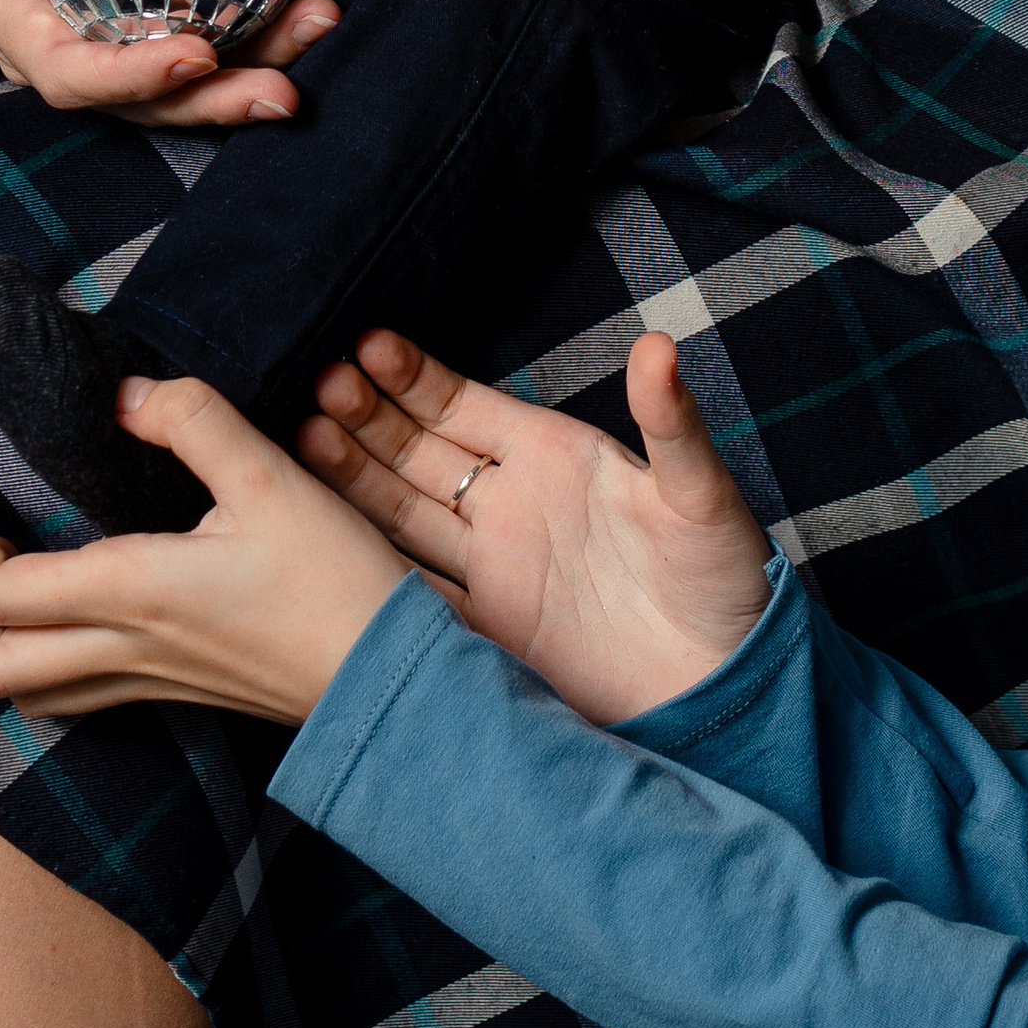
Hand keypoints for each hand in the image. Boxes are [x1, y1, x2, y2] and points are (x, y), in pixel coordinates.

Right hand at [0, 0, 334, 128]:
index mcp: (10, 14)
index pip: (65, 71)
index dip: (129, 80)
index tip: (196, 56)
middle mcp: (61, 38)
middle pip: (139, 98)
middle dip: (213, 103)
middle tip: (284, 92)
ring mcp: (113, 31)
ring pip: (186, 78)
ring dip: (258, 66)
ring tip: (319, 28)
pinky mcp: (156, 11)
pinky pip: (213, 32)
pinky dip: (265, 23)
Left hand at [0, 379, 406, 723]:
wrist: (387, 681)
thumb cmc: (335, 580)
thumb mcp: (273, 476)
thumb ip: (195, 421)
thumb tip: (125, 393)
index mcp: (133, 593)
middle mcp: (122, 649)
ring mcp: (142, 681)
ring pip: (15, 689)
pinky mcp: (168, 692)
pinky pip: (62, 696)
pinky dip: (22, 658)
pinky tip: (46, 615)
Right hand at [299, 328, 771, 724]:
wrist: (726, 683)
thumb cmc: (725, 576)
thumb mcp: (700, 493)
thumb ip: (671, 422)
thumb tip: (659, 344)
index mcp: (553, 456)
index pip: (463, 404)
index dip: (414, 377)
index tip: (367, 344)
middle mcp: (512, 504)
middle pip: (419, 451)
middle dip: (368, 417)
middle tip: (316, 381)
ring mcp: (493, 566)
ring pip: (402, 511)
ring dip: (353, 478)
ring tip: (302, 435)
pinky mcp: (487, 628)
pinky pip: (414, 587)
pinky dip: (371, 562)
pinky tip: (324, 539)